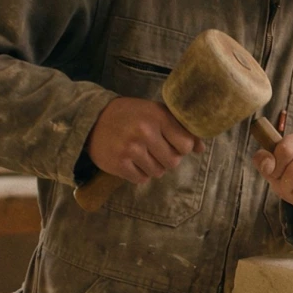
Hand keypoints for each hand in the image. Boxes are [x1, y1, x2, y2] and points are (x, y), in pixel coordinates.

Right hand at [86, 97, 203, 184]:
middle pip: (173, 162)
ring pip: (158, 172)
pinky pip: (141, 179)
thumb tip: (200, 148)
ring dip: (152, 167)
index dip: (181, 147)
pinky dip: (138, 174)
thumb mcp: (155, 112)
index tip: (171, 143)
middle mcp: (145, 131)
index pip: (186, 144)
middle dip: (167, 159)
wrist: (92, 120)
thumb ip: (179, 127)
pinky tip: (131, 161)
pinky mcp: (118, 164)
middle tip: (155, 150)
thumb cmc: (130, 115)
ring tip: (142, 154)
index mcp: (158, 116)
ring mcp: (130, 149)